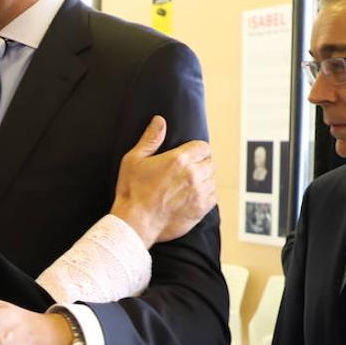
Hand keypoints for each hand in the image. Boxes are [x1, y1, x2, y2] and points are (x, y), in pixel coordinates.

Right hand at [111, 115, 215, 246]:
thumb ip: (150, 139)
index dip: (197, 150)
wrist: (135, 223)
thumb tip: (159, 121)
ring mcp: (199, 193)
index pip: (203, 147)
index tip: (190, 155)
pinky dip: (207, 195)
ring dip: (204, 180)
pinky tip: (194, 196)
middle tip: (188, 170)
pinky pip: (213, 197)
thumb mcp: (134, 160)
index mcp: (179, 160)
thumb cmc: (132, 191)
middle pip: (210, 163)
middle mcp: (193, 175)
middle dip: (201, 164)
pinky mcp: (200, 210)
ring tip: (190, 184)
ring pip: (212, 180)